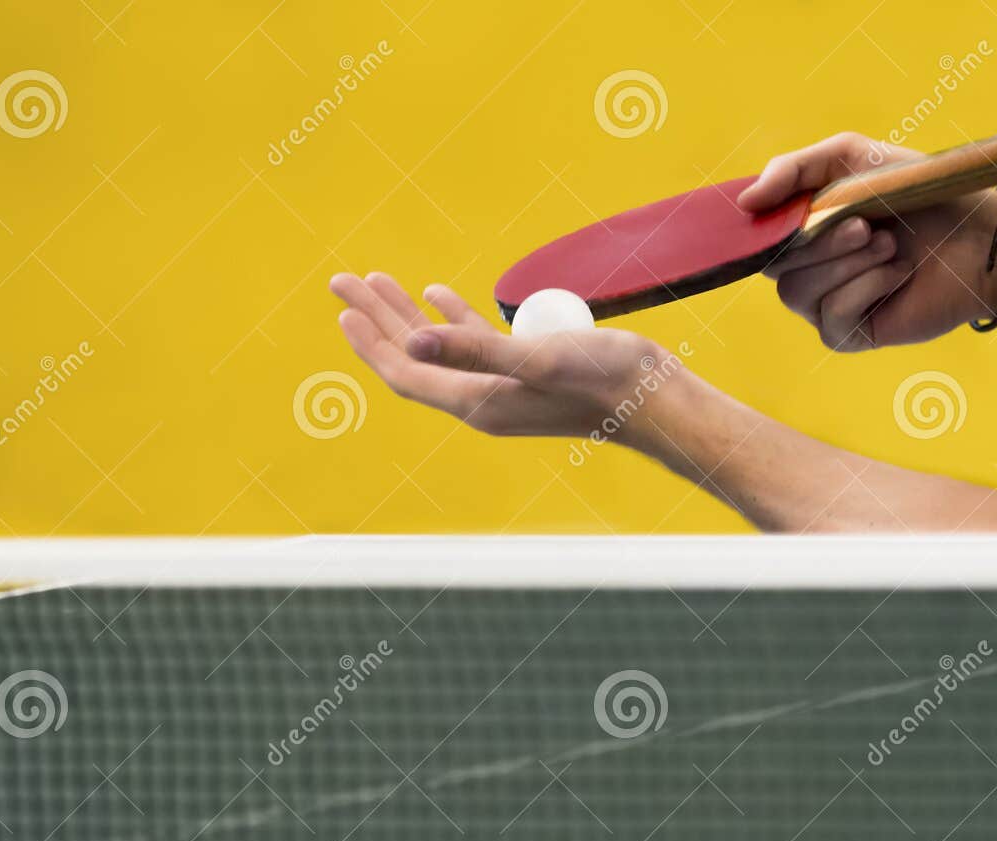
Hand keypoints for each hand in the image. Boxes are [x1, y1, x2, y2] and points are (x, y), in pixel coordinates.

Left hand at [330, 273, 669, 440]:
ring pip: (441, 347)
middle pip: (415, 357)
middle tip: (342, 281)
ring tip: (376, 281)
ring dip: (407, 314)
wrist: (654, 398)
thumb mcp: (537, 358)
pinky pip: (475, 344)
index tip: (344, 309)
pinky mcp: (527, 372)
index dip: (373, 343)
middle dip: (378, 319)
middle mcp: (483, 398)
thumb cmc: (603, 379)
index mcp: (479, 402)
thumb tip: (417, 339)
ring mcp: (504, 386)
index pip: (408, 372)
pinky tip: (438, 294)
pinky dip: (453, 318)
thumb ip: (474, 349)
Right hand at [737, 132, 996, 350]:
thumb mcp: (851, 159)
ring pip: (796, 293)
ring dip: (845, 265)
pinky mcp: (852, 333)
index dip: (756, 225)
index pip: (755, 234)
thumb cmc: (919, 193)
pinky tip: (898, 275)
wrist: (978, 235)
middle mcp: (809, 267)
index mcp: (803, 226)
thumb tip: (743, 202)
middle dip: (817, 242)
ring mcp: (827, 303)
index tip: (765, 209)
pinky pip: (831, 319)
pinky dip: (865, 290)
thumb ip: (793, 170)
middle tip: (865, 226)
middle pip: (772, 265)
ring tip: (888, 246)